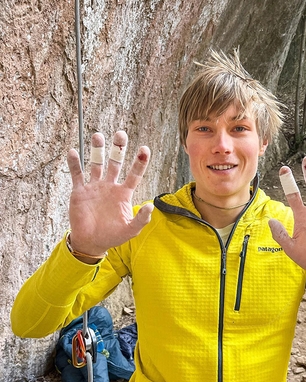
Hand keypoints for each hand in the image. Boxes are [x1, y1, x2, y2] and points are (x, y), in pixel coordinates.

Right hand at [67, 131, 153, 260]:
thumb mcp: (130, 230)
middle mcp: (110, 186)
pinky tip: (74, 153)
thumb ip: (141, 219)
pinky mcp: (80, 192)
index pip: (134, 174)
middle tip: (121, 134)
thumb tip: (150, 206)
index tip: (144, 148)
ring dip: (97, 150)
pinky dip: (75, 164)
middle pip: (115, 162)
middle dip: (118, 148)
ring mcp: (95, 187)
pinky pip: (77, 174)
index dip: (139, 162)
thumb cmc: (113, 236)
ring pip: (96, 164)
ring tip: (98, 135)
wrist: (91, 242)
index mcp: (123, 193)